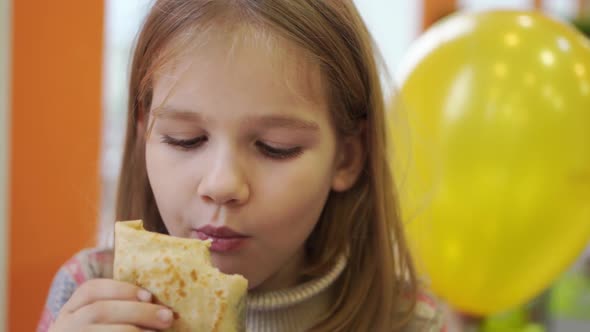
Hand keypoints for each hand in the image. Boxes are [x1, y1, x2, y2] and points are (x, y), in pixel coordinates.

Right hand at [49, 279, 173, 331]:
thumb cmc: (103, 330)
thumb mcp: (105, 318)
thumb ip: (123, 308)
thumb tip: (161, 306)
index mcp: (72, 308)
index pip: (91, 289)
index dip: (122, 289)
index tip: (148, 295)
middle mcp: (66, 324)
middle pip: (101, 310)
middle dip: (138, 311)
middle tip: (167, 317)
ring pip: (106, 331)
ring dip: (135, 329)